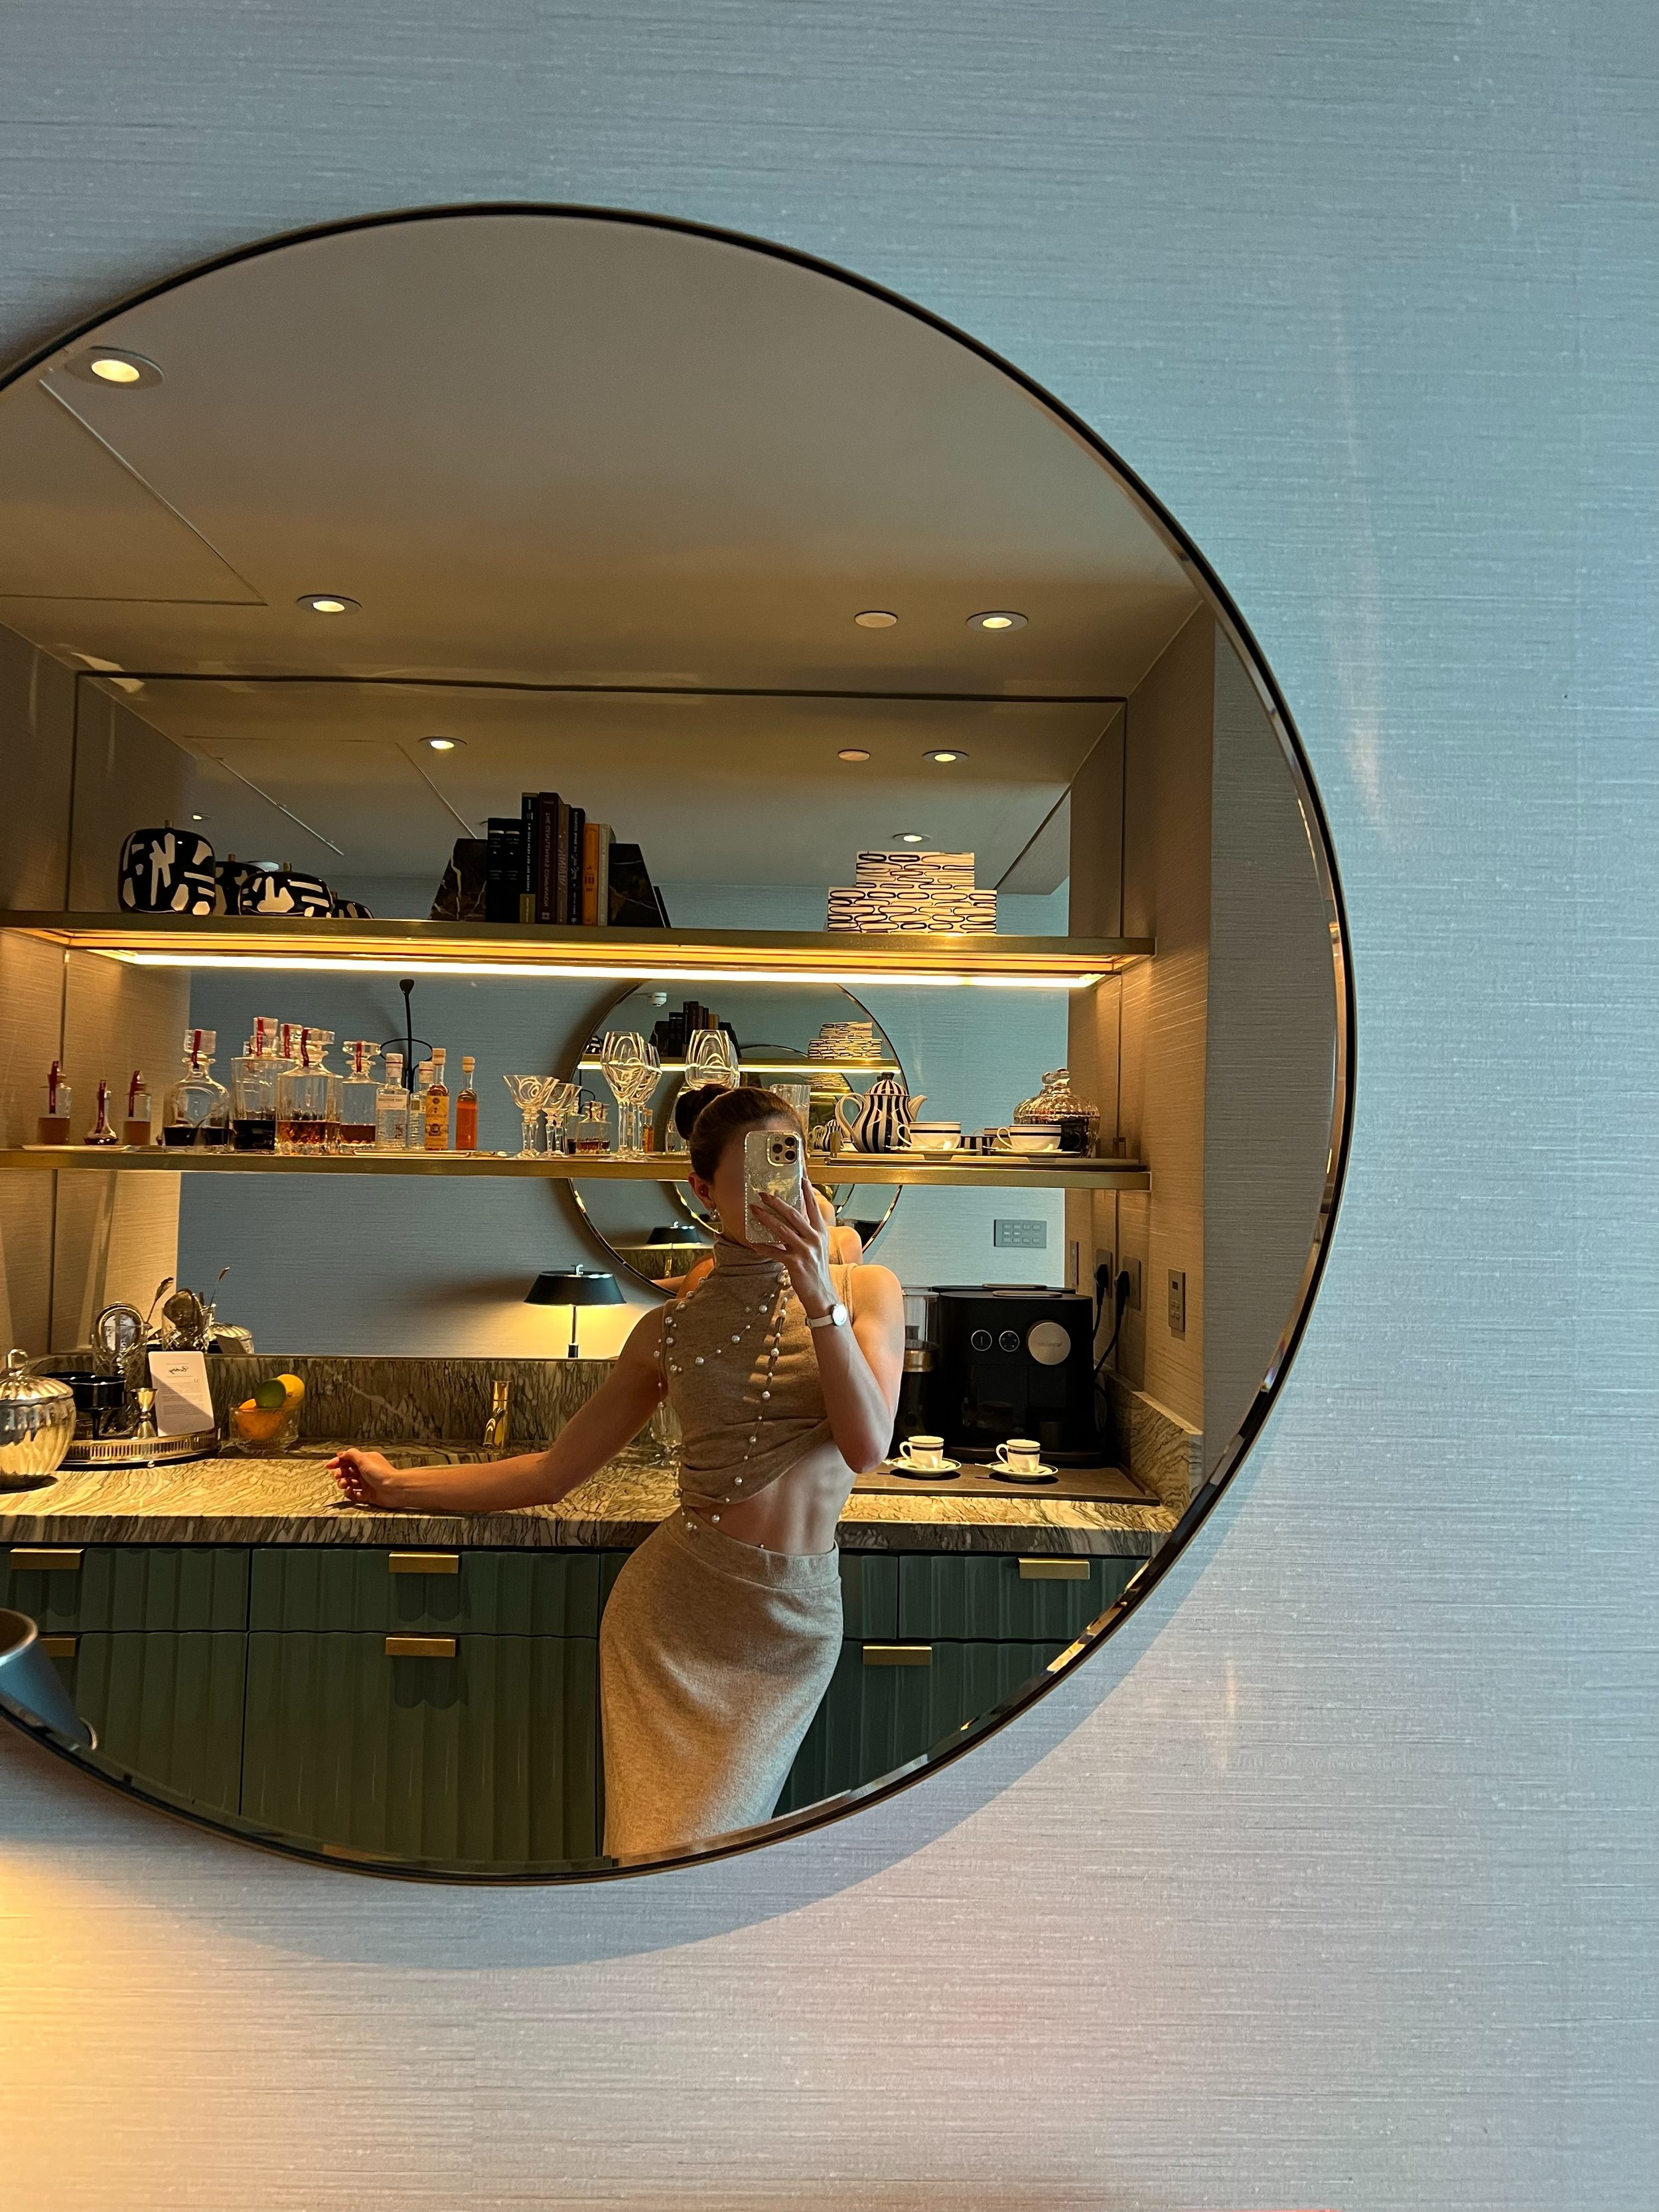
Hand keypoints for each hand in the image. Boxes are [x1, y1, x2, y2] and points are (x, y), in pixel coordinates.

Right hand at [329, 1447, 411, 1508]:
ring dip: (343, 1483)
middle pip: (347, 1471)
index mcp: (365, 1461)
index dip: (337, 1462)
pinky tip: (349, 1491)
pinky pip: (354, 1494)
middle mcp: (365, 1471)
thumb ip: (351, 1454)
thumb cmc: (381, 1473)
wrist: (393, 1489)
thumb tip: (341, 1453)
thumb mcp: (364, 1459)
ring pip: (349, 1483)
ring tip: (343, 1484)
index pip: (348, 1460)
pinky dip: (349, 1493)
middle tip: (337, 1476)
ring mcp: (366, 1483)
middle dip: (339, 1473)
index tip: (329, 1465)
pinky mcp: (367, 1495)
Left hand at [752, 1180, 836, 1316]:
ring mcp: (806, 1251)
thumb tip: (792, 1219)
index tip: (801, 1177)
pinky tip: (753, 1243)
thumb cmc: (817, 1270)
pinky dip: (762, 1247)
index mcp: (820, 1233)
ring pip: (782, 1230)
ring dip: (766, 1219)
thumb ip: (807, 1232)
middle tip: (763, 1194)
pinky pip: (775, 1252)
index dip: (807, 1192)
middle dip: (777, 1202)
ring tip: (754, 1211)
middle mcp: (814, 1239)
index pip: (813, 1208)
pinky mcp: (795, 1263)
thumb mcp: (817, 1247)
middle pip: (794, 1215)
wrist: (821, 1294)